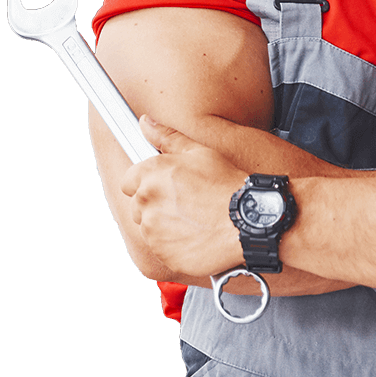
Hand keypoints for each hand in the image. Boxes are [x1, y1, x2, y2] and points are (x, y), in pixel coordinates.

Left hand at [121, 116, 245, 279]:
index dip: (147, 183)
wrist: (247, 221)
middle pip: (138, 206)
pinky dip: (174, 245)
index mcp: (151, 174)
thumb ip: (166, 137)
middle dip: (156, 205)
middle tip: (186, 203)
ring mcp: (153, 231)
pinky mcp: (164, 254)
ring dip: (164, 225)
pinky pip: (162, 249)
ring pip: (149, 228)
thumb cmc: (226, 185)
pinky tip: (196, 235)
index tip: (165, 187)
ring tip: (194, 220)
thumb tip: (145, 123)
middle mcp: (146, 202)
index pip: (128, 181)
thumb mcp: (199, 152)